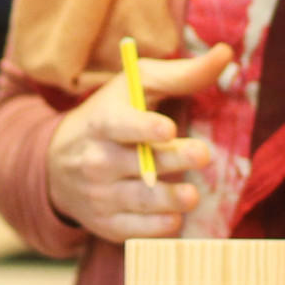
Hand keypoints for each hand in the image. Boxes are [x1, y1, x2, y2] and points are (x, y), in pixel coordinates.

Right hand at [45, 44, 229, 242]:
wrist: (58, 162)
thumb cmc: (110, 115)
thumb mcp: (135, 87)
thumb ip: (182, 74)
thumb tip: (226, 54)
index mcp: (102, 122)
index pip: (119, 125)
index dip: (142, 127)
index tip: (167, 129)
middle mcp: (95, 159)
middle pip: (138, 163)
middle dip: (171, 160)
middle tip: (201, 154)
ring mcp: (99, 194)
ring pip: (139, 200)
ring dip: (169, 199)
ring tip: (192, 195)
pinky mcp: (106, 223)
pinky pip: (135, 230)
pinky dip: (157, 226)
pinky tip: (174, 216)